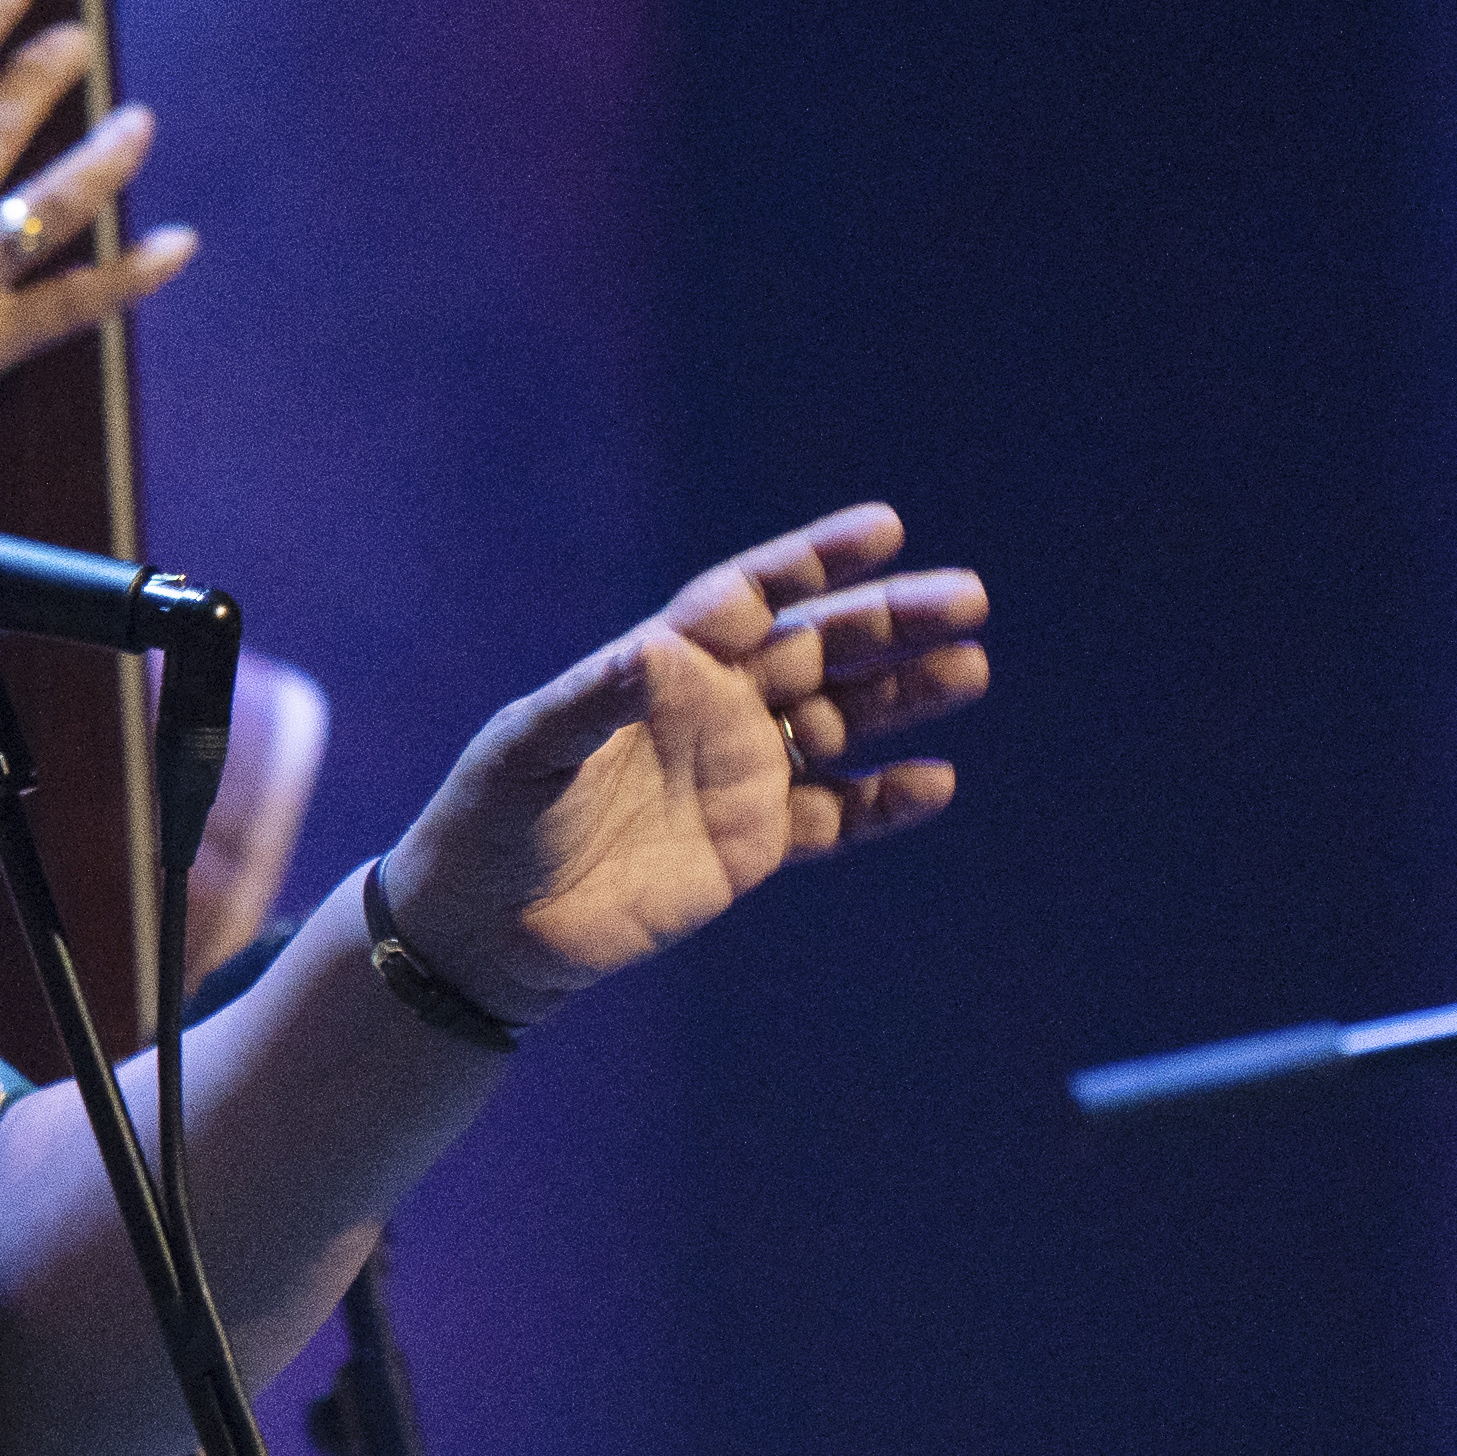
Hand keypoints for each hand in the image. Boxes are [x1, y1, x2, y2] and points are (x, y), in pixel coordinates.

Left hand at [380, 506, 988, 1020]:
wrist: (489, 926)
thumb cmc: (492, 819)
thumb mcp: (529, 750)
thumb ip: (592, 700)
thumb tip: (657, 649)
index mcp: (661, 666)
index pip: (750, 597)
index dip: (813, 561)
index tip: (883, 529)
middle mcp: (711, 709)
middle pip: (816, 650)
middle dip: (888, 622)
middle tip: (966, 599)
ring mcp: (738, 775)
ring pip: (842, 722)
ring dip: (904, 696)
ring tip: (967, 669)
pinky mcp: (752, 844)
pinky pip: (835, 815)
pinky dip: (885, 801)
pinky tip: (935, 782)